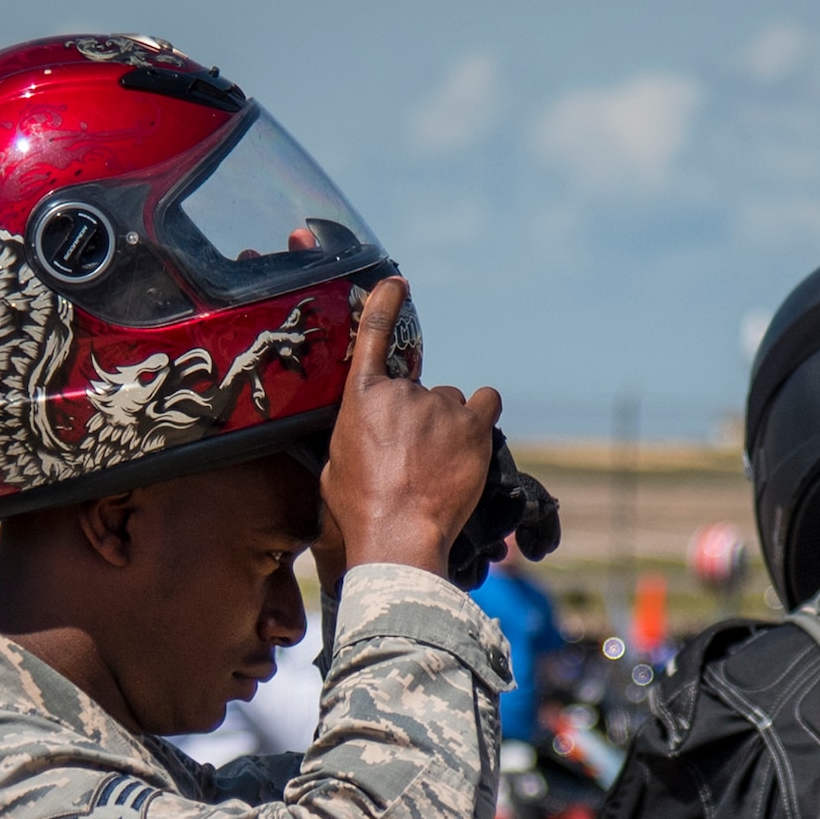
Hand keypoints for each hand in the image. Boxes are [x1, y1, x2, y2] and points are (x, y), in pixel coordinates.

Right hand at [324, 278, 499, 576]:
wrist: (397, 535)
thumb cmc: (359, 508)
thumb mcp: (333, 465)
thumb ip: (350, 435)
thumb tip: (361, 435)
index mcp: (362, 397)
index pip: (374, 333)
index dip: (386, 302)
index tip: (397, 283)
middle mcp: (402, 392)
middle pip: (420, 390)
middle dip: (418, 418)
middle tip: (415, 457)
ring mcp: (441, 407)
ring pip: (451, 403)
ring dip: (449, 424)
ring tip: (441, 463)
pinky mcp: (474, 426)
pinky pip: (486, 403)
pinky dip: (481, 415)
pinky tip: (474, 440)